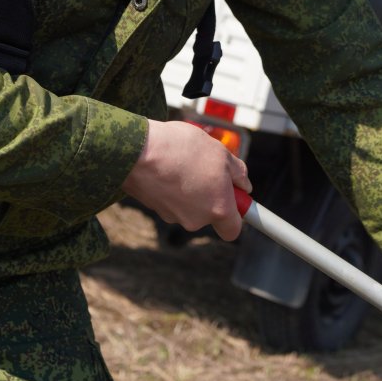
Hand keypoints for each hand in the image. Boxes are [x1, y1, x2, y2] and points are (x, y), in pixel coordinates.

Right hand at [121, 119, 250, 241]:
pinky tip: (167, 165)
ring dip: (189, 187)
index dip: (236, 215)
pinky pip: (171, 199)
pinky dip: (171, 186)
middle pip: (209, 213)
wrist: (137, 151)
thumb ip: (238, 173)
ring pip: (189, 204)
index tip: (235, 198)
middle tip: (206, 167)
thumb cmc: (181, 149)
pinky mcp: (154, 209)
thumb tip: (244, 185)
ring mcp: (173, 216)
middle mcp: (196, 219)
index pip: (232, 230)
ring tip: (182, 161)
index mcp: (218, 208)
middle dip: (210, 192)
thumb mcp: (220, 152)